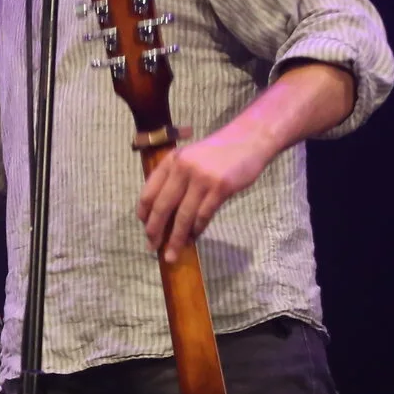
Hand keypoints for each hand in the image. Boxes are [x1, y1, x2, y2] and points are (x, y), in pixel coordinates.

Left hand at [137, 129, 264, 260]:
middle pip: (162, 207)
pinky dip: (197, 229)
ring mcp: (202, 178)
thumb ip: (175, 177)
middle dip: (155, 231)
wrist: (249, 139)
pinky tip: (193, 238)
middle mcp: (182, 168)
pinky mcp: (220, 187)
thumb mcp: (190, 157)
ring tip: (172, 254)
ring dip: (176, 239)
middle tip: (152, 247)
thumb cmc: (218, 152)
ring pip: (183, 216)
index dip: (144, 214)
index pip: (149, 192)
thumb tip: (162, 213)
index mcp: (171, 161)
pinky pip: (203, 215)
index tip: (145, 228)